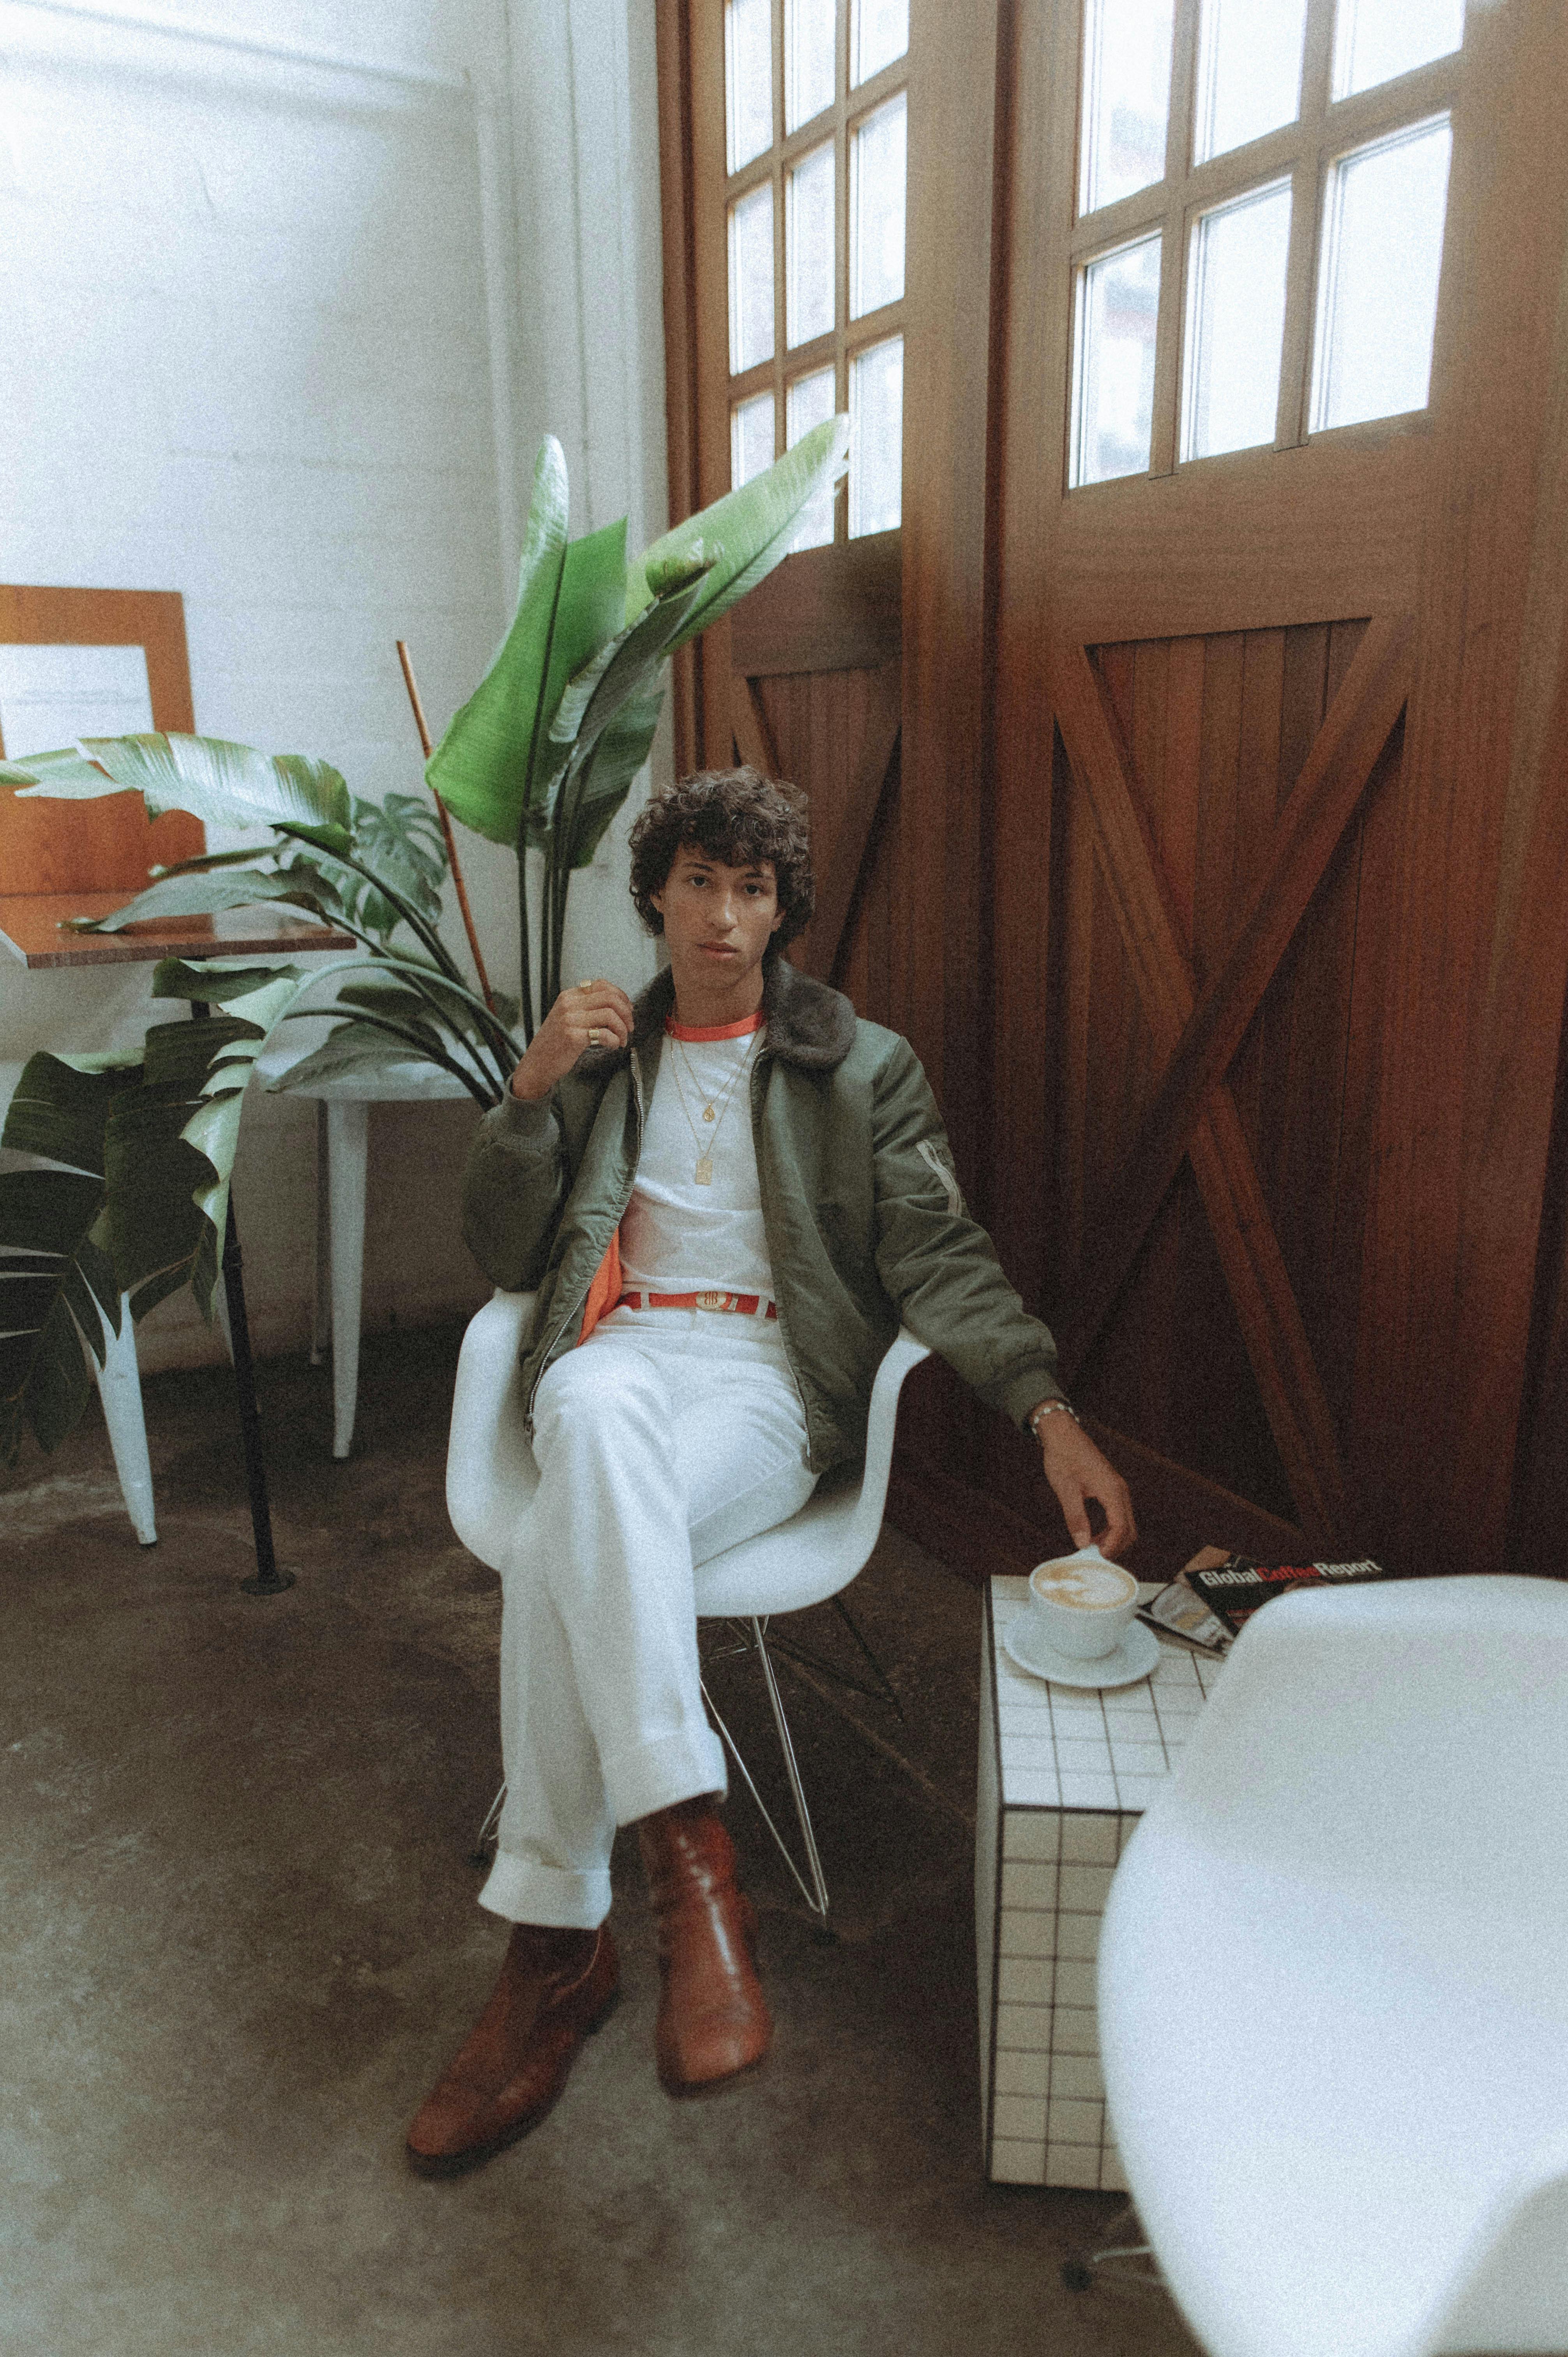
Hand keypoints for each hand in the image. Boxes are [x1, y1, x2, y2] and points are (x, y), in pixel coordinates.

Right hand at [509, 979, 634, 1100]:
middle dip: (626, 1013)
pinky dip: (614, 1041)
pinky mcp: (573, 1037)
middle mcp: (569, 1004)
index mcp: (568, 996)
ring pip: (610, 1014)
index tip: (628, 1009)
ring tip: (621, 1040)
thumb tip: (616, 1005)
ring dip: (622, 1029)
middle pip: (610, 997)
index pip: (602, 985)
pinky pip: (605, 1034)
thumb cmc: (555, 1044)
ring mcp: (570, 1020)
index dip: (621, 995)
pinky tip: (612, 1046)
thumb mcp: (566, 1017)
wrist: (537, 1064)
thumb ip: (585, 1008)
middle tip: (629, 1027)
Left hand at [1034, 1410, 1136, 1558]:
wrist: (1063, 1434)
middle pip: (1129, 1528)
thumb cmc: (1063, 1457)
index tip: (1098, 1557)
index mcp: (1112, 1490)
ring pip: (1126, 1522)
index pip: (1121, 1526)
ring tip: (1092, 1548)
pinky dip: (1111, 1529)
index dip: (1112, 1546)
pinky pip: (1119, 1514)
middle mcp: (1120, 1490)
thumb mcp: (1065, 1489)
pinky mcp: (1112, 1488)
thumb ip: (1075, 1517)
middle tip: (1096, 1558)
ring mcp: (1117, 1489)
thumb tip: (1081, 1543)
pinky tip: (1094, 1534)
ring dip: (1113, 1539)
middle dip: (1116, 1546)